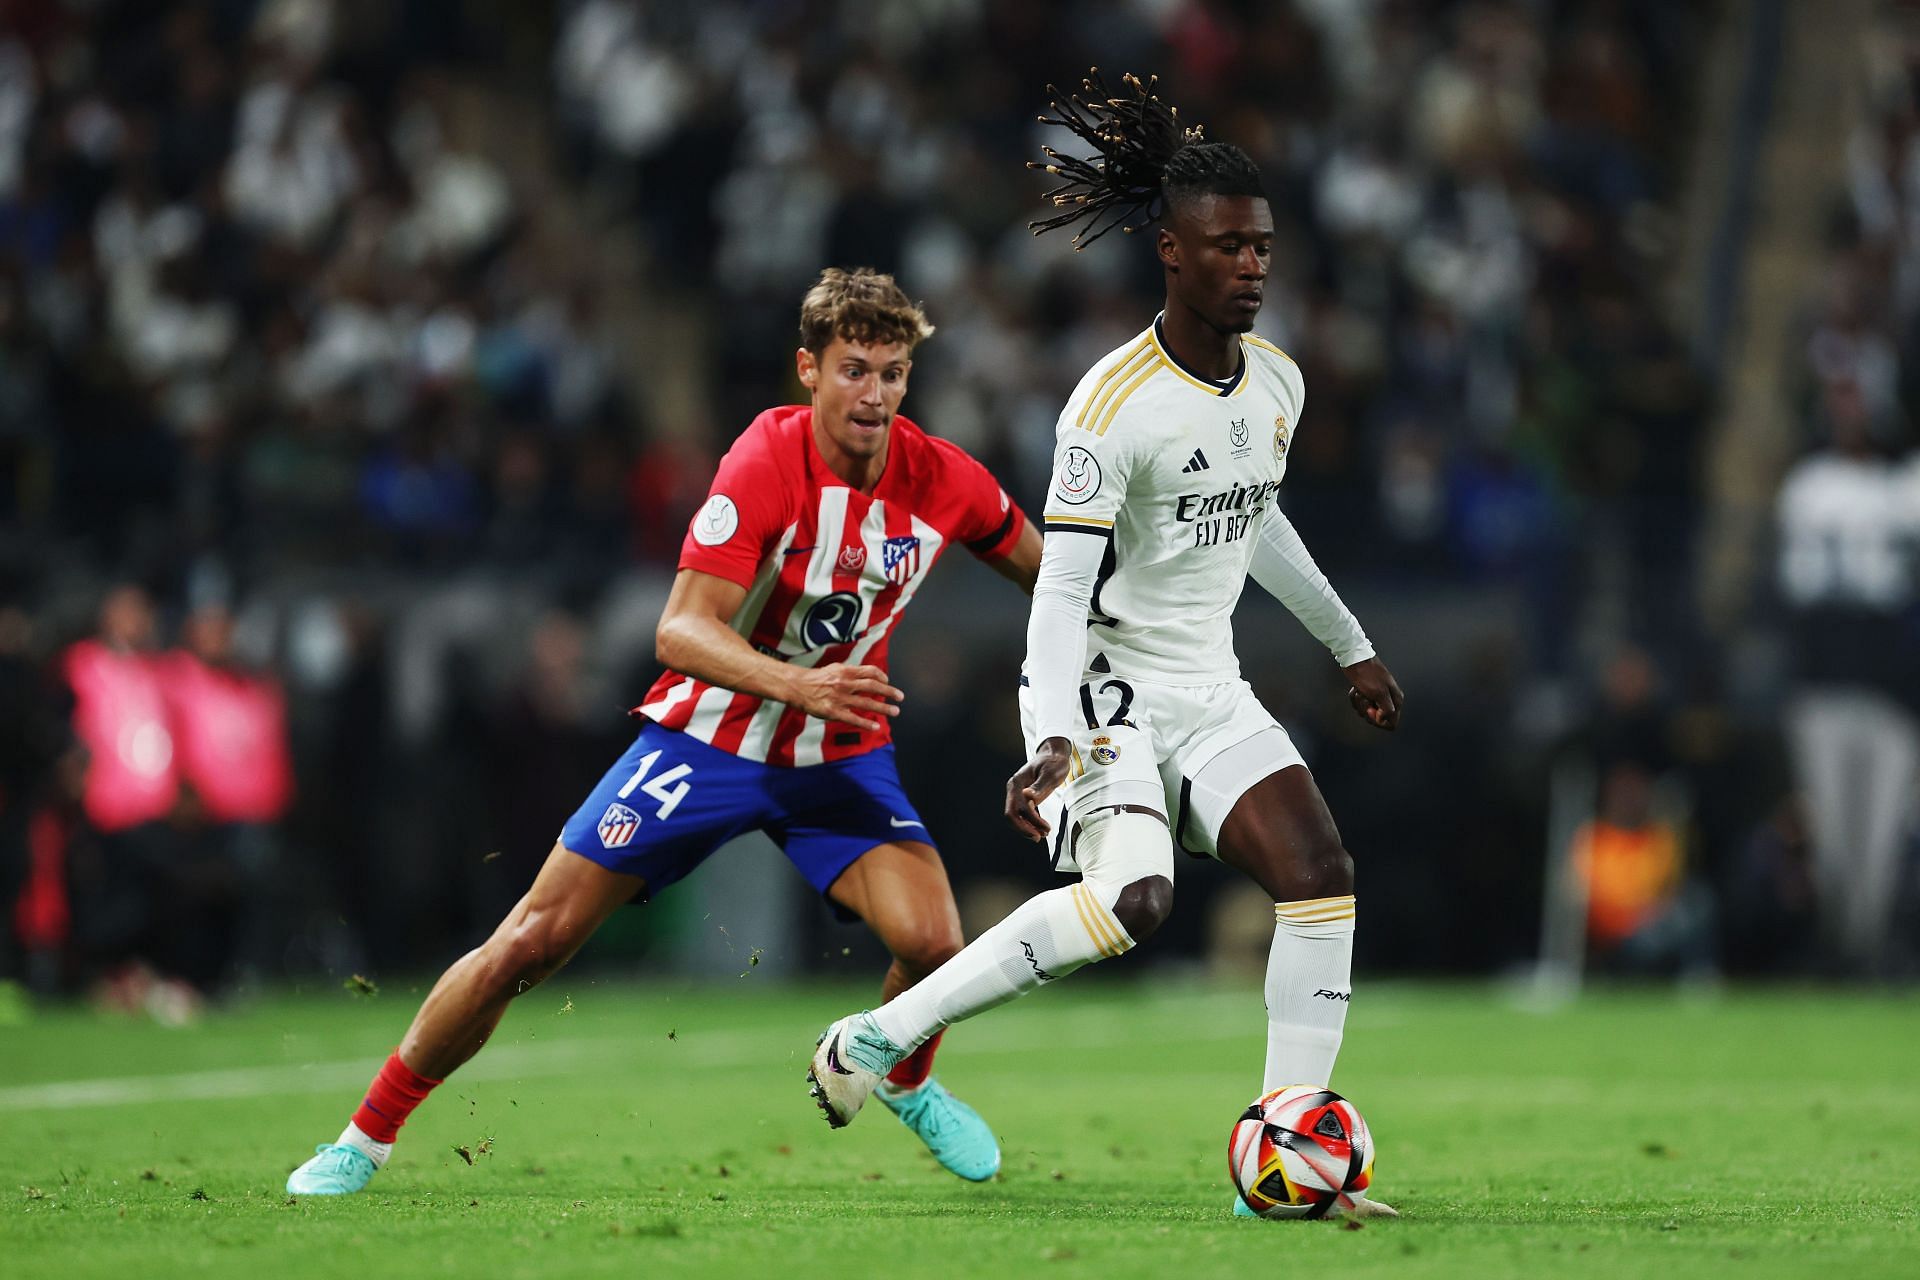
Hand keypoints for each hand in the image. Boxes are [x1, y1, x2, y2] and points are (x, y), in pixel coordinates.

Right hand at [789, 663, 903, 730]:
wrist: (797, 687)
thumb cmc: (816, 678)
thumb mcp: (835, 668)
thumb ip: (851, 672)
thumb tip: (868, 675)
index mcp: (846, 671)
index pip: (870, 671)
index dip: (882, 676)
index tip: (888, 681)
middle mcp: (845, 684)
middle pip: (873, 686)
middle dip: (889, 692)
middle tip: (900, 697)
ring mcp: (840, 698)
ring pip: (866, 703)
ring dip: (883, 708)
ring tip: (895, 711)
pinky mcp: (834, 712)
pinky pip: (854, 719)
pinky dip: (866, 723)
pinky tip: (876, 726)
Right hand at [1005, 736, 1073, 841]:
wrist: (1054, 754)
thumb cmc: (1053, 762)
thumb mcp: (1050, 773)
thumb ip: (1039, 786)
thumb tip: (1028, 796)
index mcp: (1017, 783)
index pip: (1017, 807)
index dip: (1029, 821)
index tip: (1044, 829)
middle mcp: (1014, 789)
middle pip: (1011, 814)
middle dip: (1023, 828)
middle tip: (1038, 838)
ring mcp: (1018, 794)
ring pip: (1015, 816)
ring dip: (1026, 828)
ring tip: (1042, 834)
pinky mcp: (1024, 797)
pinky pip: (1022, 814)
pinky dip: (1029, 823)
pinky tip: (1040, 829)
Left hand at [1343, 657, 1403, 730]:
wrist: (1355, 659)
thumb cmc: (1366, 673)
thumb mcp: (1378, 693)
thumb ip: (1386, 709)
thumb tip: (1383, 719)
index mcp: (1396, 700)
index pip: (1392, 723)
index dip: (1378, 721)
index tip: (1371, 710)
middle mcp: (1389, 699)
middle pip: (1378, 719)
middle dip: (1366, 710)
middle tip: (1365, 698)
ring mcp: (1378, 696)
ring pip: (1367, 712)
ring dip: (1360, 703)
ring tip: (1360, 691)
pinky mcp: (1369, 694)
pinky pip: (1361, 704)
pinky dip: (1355, 699)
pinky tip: (1356, 689)